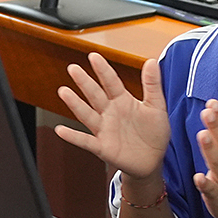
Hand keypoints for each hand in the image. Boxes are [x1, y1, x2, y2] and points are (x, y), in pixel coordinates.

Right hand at [55, 53, 170, 178]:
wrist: (152, 161)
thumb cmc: (154, 133)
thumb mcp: (157, 106)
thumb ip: (152, 84)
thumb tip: (152, 61)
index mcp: (123, 101)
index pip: (111, 82)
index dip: (103, 70)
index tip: (94, 56)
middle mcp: (110, 113)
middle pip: (95, 94)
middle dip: (84, 82)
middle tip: (73, 68)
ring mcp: (104, 129)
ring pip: (87, 114)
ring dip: (75, 104)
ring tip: (64, 91)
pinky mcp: (102, 147)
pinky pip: (85, 141)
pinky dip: (73, 136)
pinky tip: (61, 129)